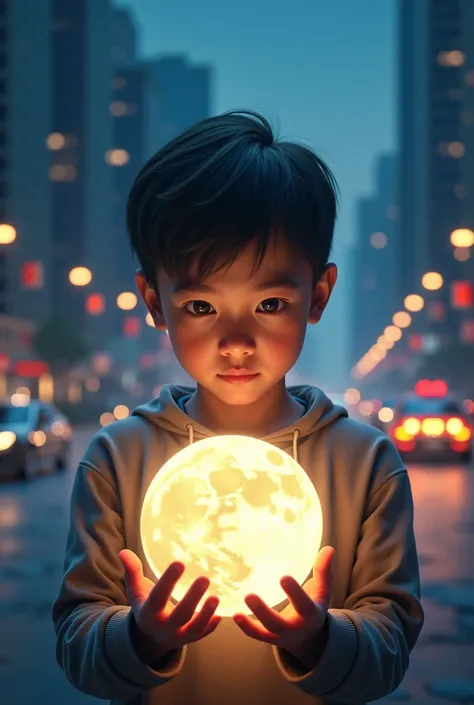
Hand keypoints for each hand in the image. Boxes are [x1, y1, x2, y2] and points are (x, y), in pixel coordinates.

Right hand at [119, 550, 220, 654]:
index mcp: (148, 613)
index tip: (180, 562)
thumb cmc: (145, 605)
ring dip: (206, 614)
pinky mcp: (190, 639)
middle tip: (205, 578)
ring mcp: (178, 636)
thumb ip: (132, 572)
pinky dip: (211, 626)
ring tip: (216, 597)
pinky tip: (221, 614)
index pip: (158, 597)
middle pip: (180, 615)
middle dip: (192, 598)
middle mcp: (163, 627)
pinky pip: (202, 635)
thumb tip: (124, 552)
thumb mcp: (136, 591)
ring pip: (194, 628)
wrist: (150, 636)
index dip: (168, 581)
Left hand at [233, 546, 333, 665]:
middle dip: (263, 612)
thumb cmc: (314, 604)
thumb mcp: (322, 590)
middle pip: (278, 623)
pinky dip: (246, 627)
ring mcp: (281, 635)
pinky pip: (257, 634)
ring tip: (243, 599)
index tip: (283, 577)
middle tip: (249, 595)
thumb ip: (324, 571)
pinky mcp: (269, 638)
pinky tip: (235, 614)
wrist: (310, 636)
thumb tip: (329, 548)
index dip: (294, 593)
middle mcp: (296, 629)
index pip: (304, 605)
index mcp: (311, 615)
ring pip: (265, 629)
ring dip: (251, 618)